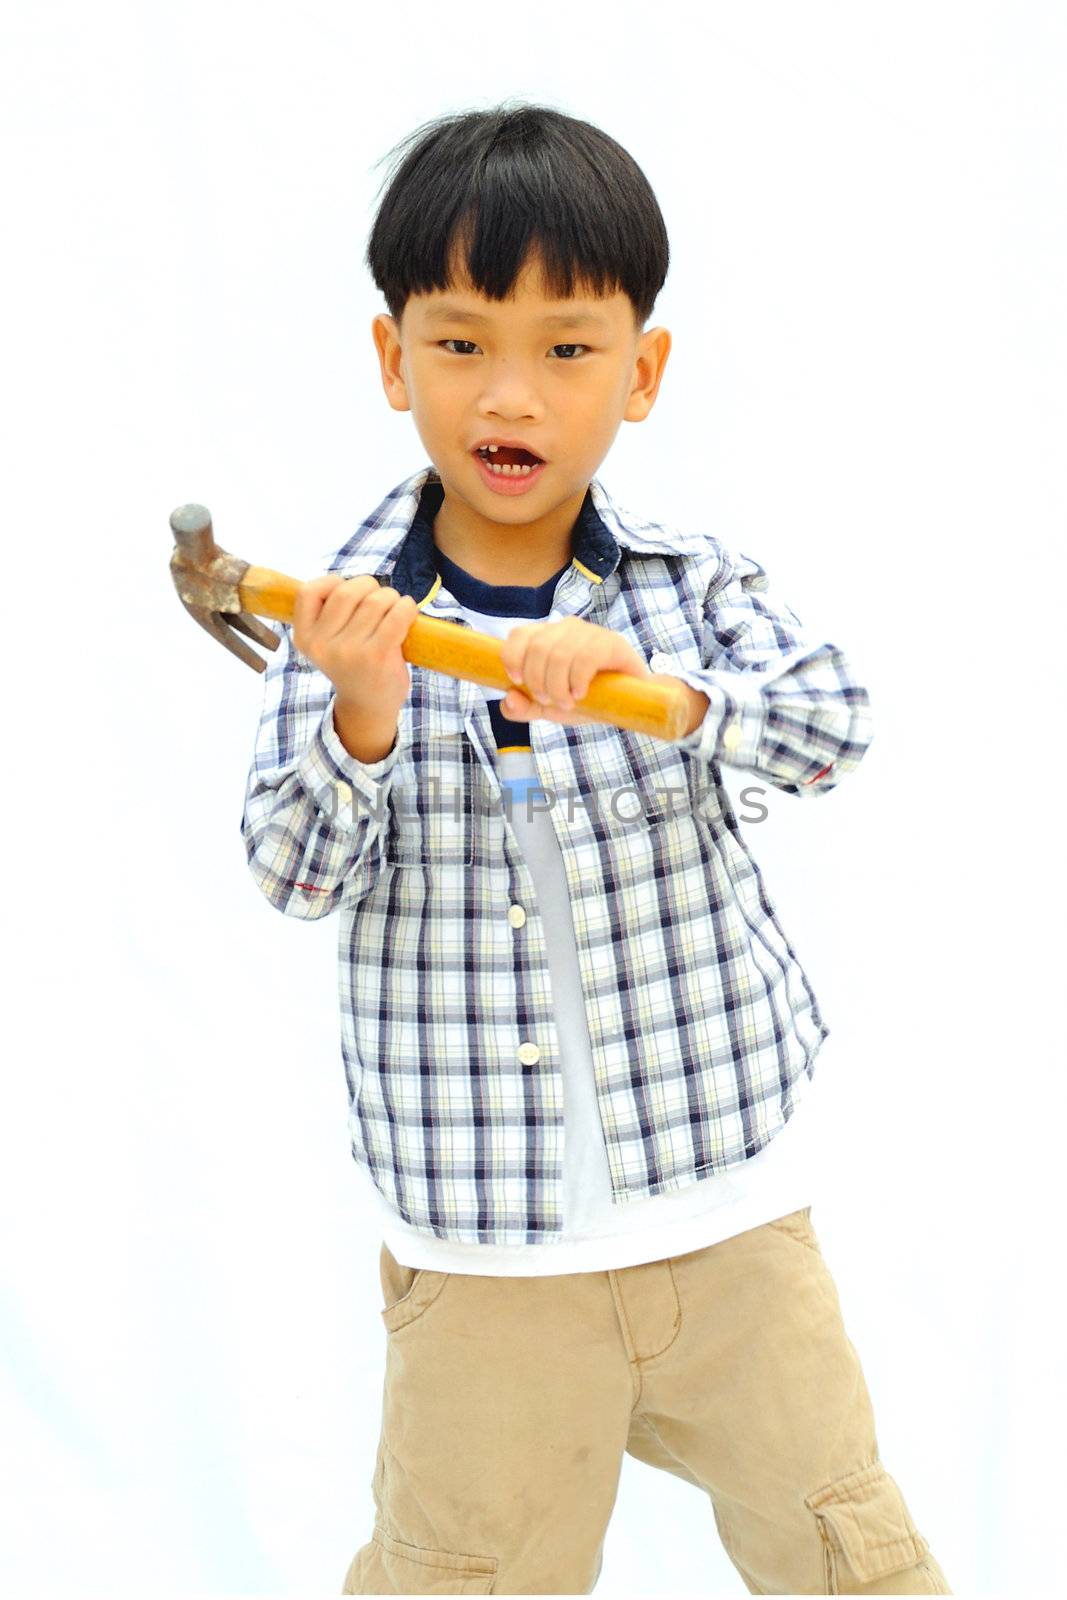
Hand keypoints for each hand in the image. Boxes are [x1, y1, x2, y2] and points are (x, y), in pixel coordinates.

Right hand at [291, 574, 418, 723]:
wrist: (368, 707)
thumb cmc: (352, 666)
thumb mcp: (326, 644)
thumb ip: (330, 615)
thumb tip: (357, 583)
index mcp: (305, 638)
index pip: (308, 592)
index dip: (331, 582)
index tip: (347, 592)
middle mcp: (322, 645)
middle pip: (347, 592)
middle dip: (369, 587)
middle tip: (379, 600)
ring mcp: (349, 652)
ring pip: (374, 601)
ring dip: (391, 598)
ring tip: (395, 609)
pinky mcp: (377, 656)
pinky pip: (396, 615)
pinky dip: (406, 607)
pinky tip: (407, 612)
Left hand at [499, 617, 652, 725]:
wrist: (630, 702)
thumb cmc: (588, 699)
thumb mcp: (550, 708)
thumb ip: (524, 708)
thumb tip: (508, 699)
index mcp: (547, 637)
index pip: (519, 634)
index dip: (512, 657)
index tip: (517, 682)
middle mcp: (566, 629)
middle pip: (538, 648)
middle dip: (538, 682)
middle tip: (551, 702)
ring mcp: (590, 633)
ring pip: (559, 655)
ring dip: (558, 686)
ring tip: (567, 703)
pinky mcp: (612, 643)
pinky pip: (586, 658)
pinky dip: (578, 680)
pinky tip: (581, 693)